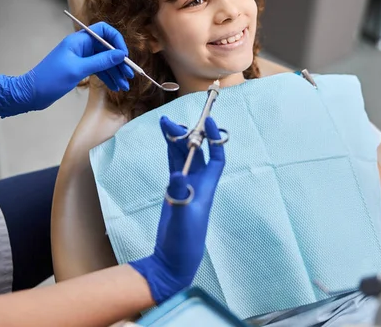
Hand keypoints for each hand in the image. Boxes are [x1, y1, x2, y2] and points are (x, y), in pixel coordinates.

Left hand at [0, 22, 133, 116]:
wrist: (31, 93)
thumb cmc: (50, 79)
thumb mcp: (78, 69)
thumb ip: (101, 61)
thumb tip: (120, 54)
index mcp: (79, 41)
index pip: (103, 31)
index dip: (116, 41)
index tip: (124, 56)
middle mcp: (81, 47)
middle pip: (106, 49)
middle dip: (118, 62)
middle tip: (129, 75)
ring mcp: (80, 58)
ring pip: (103, 62)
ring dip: (114, 73)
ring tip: (124, 86)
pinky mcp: (79, 69)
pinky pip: (98, 70)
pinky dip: (107, 78)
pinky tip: (115, 86)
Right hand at [130, 116, 225, 303]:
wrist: (175, 258)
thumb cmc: (184, 240)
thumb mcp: (182, 216)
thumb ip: (180, 194)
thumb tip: (177, 173)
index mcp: (206, 187)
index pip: (216, 158)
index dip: (214, 139)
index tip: (209, 121)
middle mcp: (198, 184)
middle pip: (195, 153)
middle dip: (186, 135)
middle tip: (169, 121)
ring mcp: (186, 187)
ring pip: (182, 157)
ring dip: (176, 141)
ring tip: (165, 124)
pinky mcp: (175, 192)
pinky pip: (174, 165)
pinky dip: (170, 153)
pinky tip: (166, 142)